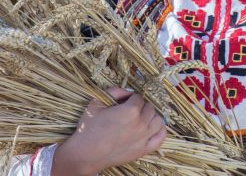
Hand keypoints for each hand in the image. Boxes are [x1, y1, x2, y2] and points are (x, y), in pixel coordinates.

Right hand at [51, 87, 165, 175]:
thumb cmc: (89, 127)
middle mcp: (140, 124)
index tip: (124, 102)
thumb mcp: (97, 102)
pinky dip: (160, 130)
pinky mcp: (143, 150)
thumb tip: (127, 91)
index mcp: (130, 110)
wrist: (85, 153)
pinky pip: (160, 138)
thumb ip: (115, 91)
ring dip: (151, 116)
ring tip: (141, 117)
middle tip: (130, 110)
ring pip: (158, 120)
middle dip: (140, 106)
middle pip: (149, 107)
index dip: (131, 98)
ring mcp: (143, 138)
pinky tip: (153, 127)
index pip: (138, 97)